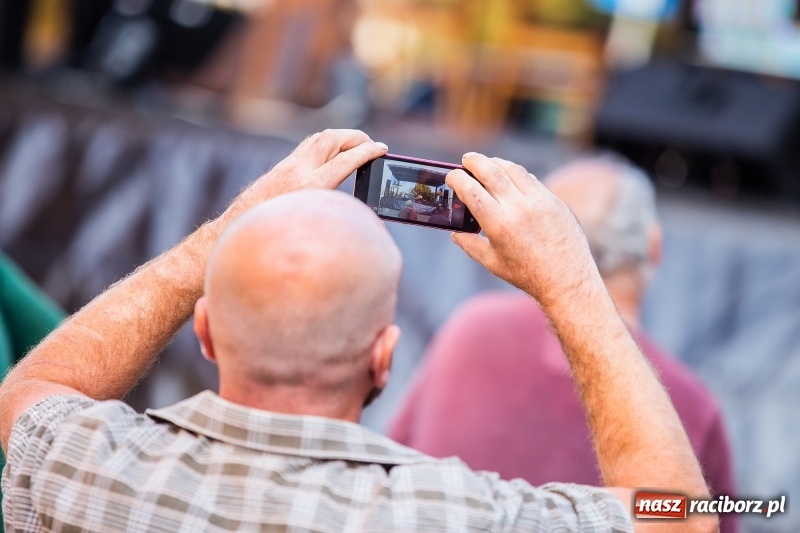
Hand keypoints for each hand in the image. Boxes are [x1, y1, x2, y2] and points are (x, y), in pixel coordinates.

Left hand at [226, 129, 386, 218]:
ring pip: (319, 138)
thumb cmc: (276, 235)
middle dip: (356, 137)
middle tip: (371, 145)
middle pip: (332, 138)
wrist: (238, 229)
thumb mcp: (312, 227)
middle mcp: (298, 170)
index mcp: (309, 186)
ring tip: (357, 147)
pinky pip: (309, 146)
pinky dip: (326, 144)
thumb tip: (360, 216)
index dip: (368, 152)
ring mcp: (288, 165)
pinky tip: (334, 154)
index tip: (382, 149)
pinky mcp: (282, 166)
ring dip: (341, 138)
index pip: (346, 159)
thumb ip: (334, 212)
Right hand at [446, 153, 599, 304]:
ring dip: (496, 162)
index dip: (458, 179)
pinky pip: (531, 179)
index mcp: (498, 224)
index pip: (471, 191)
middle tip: (466, 159)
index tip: (451, 176)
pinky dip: (516, 173)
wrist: (567, 280)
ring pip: (513, 170)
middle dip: (475, 161)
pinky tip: (509, 174)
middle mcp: (518, 208)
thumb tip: (456, 233)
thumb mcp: (493, 263)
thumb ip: (471, 245)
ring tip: (487, 162)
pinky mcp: (554, 201)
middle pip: (491, 171)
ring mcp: (539, 201)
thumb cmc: (528, 275)